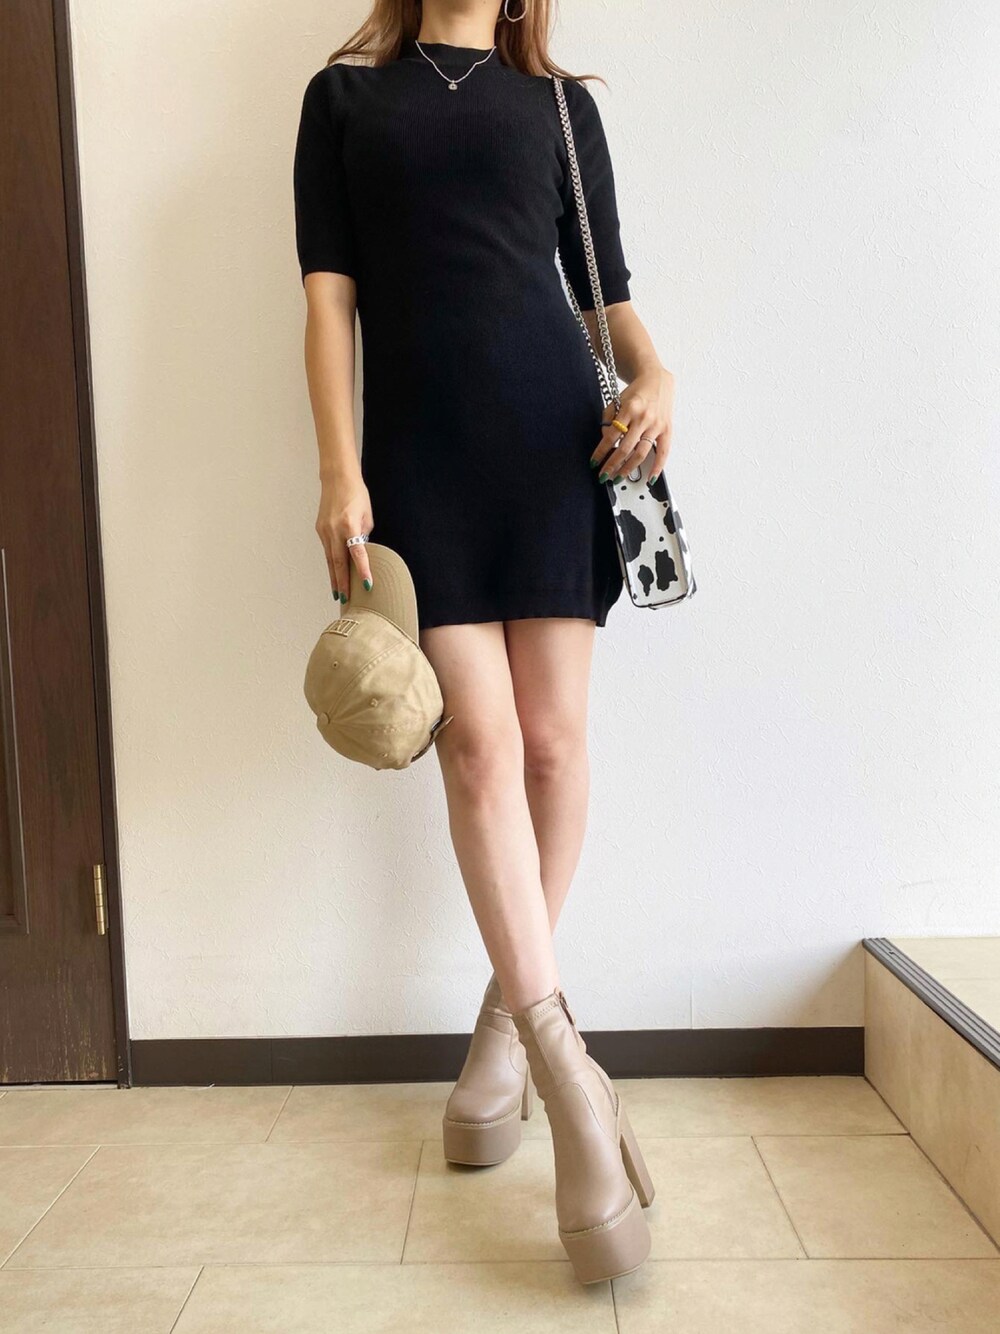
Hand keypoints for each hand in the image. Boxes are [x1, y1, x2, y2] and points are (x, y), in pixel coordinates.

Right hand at [315, 477, 373, 604]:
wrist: (337, 478)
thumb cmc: (356, 494)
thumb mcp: (367, 516)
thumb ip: (364, 536)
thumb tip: (362, 552)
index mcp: (349, 525)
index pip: (357, 553)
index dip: (362, 570)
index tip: (367, 585)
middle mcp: (334, 530)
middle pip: (338, 562)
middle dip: (343, 583)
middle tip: (346, 599)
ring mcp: (324, 530)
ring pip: (330, 560)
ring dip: (334, 577)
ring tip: (338, 594)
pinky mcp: (320, 530)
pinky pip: (327, 551)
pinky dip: (331, 564)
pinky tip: (334, 575)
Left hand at [590, 366, 675, 484]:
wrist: (656, 379)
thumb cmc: (635, 393)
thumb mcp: (617, 401)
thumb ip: (608, 420)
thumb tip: (605, 443)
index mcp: (628, 409)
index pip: (611, 436)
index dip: (600, 452)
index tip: (594, 463)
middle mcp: (643, 418)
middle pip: (625, 448)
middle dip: (612, 465)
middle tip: (603, 476)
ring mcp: (656, 425)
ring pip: (641, 453)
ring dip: (628, 469)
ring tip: (619, 478)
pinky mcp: (667, 429)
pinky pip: (663, 452)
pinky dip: (657, 467)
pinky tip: (650, 478)